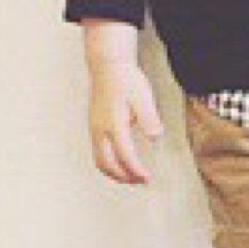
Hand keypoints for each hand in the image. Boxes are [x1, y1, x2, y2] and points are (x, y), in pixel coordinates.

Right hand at [87, 61, 164, 184]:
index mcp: (113, 125)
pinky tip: (119, 161)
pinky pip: (97, 152)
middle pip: (107, 164)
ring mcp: (93, 129)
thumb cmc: (126, 80)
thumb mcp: (143, 97)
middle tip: (139, 181)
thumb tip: (155, 136)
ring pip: (99, 160)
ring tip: (129, 176)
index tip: (146, 178)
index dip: (136, 170)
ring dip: (113, 172)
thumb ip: (149, 118)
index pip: (125, 156)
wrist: (108, 66)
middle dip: (123, 177)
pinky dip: (108, 163)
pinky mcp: (93, 126)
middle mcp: (100, 130)